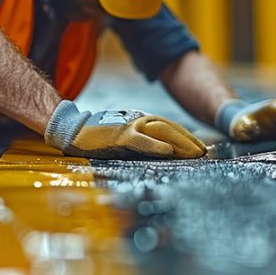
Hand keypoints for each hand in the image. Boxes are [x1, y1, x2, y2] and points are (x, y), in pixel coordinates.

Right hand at [45, 101, 206, 159]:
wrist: (72, 129)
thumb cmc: (96, 136)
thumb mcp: (122, 138)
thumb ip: (140, 142)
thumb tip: (161, 154)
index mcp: (138, 121)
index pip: (167, 127)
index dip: (185, 136)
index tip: (199, 148)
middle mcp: (136, 120)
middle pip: (168, 128)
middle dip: (188, 140)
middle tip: (203, 153)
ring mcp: (128, 127)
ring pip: (160, 132)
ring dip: (179, 143)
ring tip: (195, 154)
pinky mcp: (118, 136)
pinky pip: (141, 141)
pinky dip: (156, 145)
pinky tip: (169, 151)